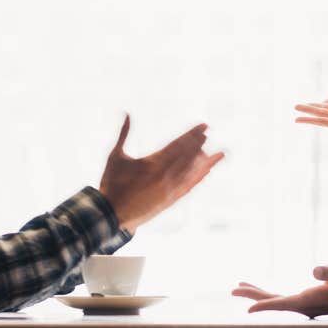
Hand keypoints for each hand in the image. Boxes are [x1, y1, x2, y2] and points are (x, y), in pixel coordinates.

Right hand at [99, 115, 225, 232]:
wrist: (111, 215)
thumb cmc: (111, 184)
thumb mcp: (115, 156)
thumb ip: (124, 134)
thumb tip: (127, 112)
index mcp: (152, 163)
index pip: (178, 144)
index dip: (192, 134)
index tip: (203, 126)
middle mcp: (164, 176)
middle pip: (188, 156)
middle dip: (199, 143)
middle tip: (208, 133)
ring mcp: (169, 190)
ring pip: (192, 172)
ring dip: (204, 161)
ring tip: (217, 153)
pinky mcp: (170, 202)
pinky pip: (189, 187)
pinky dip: (199, 178)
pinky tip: (207, 172)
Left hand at [231, 263, 327, 316]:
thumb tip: (315, 270)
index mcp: (312, 301)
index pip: (284, 305)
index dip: (266, 307)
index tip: (248, 310)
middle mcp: (305, 305)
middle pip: (273, 302)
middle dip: (253, 296)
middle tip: (234, 289)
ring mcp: (305, 303)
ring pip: (276, 300)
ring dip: (258, 294)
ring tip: (240, 287)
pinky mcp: (307, 299)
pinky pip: (282, 298)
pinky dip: (269, 294)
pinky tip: (260, 290)